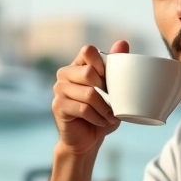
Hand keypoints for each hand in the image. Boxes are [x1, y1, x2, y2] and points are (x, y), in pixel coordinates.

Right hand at [53, 40, 128, 157]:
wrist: (88, 139)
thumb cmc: (102, 112)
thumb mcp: (114, 89)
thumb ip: (117, 66)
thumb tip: (122, 42)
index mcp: (79, 64)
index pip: (88, 51)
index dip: (102, 64)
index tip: (110, 80)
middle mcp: (65, 73)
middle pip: (87, 72)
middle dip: (106, 90)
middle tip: (112, 103)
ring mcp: (59, 88)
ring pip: (88, 93)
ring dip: (104, 108)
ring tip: (110, 116)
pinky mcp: (57, 105)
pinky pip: (83, 108)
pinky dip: (97, 117)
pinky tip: (101, 121)